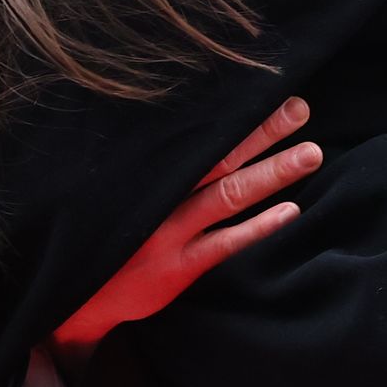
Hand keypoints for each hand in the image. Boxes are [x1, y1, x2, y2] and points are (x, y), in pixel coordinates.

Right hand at [51, 98, 319, 364]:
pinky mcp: (178, 268)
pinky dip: (258, 227)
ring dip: (271, 172)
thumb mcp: (120, 193)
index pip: (197, 136)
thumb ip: (155, 166)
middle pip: (219, 157)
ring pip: (228, 195)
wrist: (75, 298)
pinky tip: (290, 211)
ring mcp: (169, 233)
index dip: (234, 114)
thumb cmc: (104, 235)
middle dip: (262, 132)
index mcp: (148, 173)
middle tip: (300, 108)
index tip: (268, 88)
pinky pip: (224, 243)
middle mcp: (160, 197)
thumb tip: (197, 133)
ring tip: (311, 153)